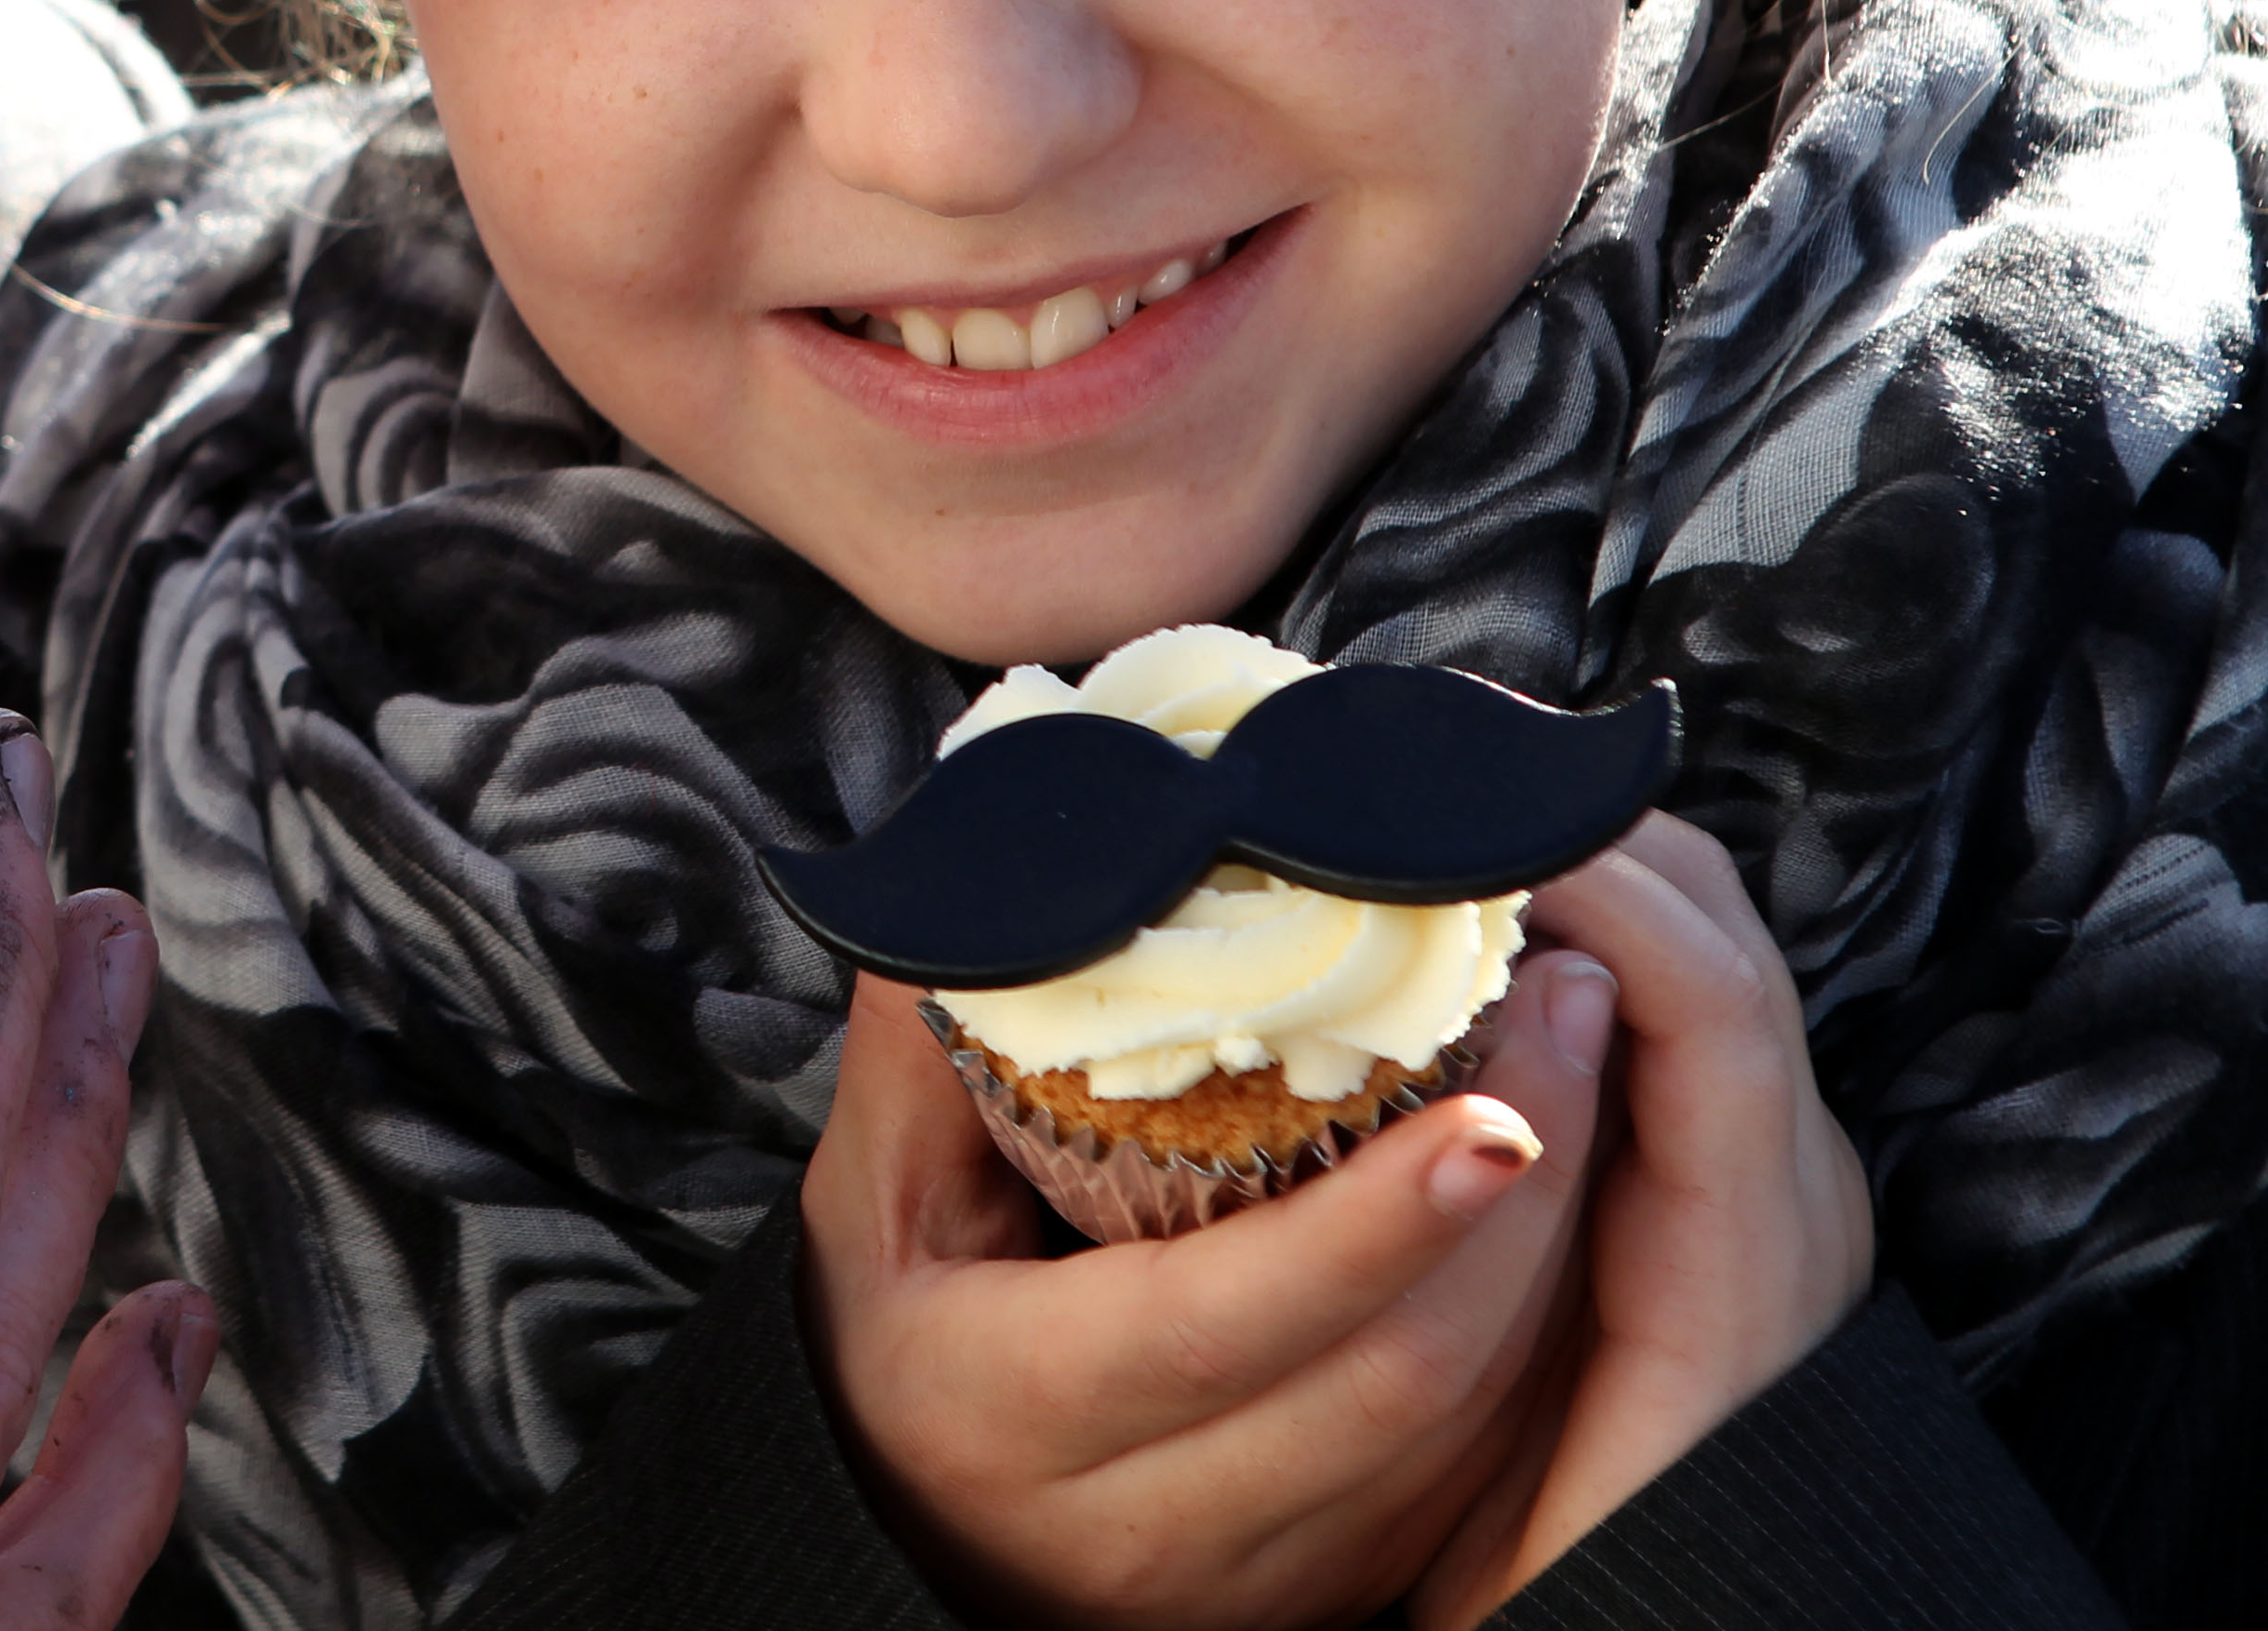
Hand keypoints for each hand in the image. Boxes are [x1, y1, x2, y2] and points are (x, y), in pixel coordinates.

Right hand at [799, 954, 1610, 1630]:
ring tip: (1572, 1081)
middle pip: (1391, 1376)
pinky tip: (1544, 1213)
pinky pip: (1472, 1466)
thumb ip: (926, 1050)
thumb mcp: (873, 1200)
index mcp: (1013, 1409)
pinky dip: (1530, 1335)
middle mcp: (1141, 1522)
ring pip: (1461, 1432)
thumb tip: (1000, 884)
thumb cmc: (899, 1339)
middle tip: (1564, 1014)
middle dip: (1517, 1205)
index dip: (1371, 1226)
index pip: (1223, 1322)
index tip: (1487, 1117)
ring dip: (1547, 1262)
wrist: (921, 1526)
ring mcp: (1253, 1575)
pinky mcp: (1331, 1583)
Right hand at [1408, 814, 1871, 1630]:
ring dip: (1576, 864)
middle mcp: (1794, 1196)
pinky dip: (1584, 920)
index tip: (1459, 826)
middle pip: (1719, 930)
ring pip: (1702, 939)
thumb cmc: (1581, 1563)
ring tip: (1424, 842)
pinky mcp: (1737, 1169)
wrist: (1699, 1615)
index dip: (1600, 890)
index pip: (1711, 1008)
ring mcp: (1775, 1173)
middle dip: (1577, 829)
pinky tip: (1471, 922)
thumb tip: (1487, 1097)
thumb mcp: (1519, 1480)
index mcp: (1749, 1268)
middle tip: (1409, 796)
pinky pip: (1678, 989)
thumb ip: (1497, 1296)